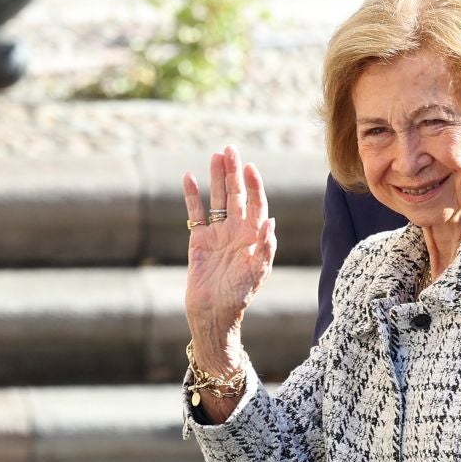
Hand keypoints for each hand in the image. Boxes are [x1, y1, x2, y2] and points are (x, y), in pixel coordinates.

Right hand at [183, 146, 277, 365]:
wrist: (214, 313)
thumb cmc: (239, 296)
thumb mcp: (257, 273)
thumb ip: (265, 248)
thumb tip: (271, 222)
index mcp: (254, 236)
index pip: (256, 203)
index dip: (254, 185)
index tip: (249, 168)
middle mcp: (237, 230)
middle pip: (236, 194)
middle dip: (234, 172)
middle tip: (230, 149)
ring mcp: (217, 233)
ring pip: (217, 199)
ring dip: (216, 178)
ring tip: (215, 156)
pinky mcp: (199, 240)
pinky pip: (195, 213)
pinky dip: (192, 196)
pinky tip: (189, 177)